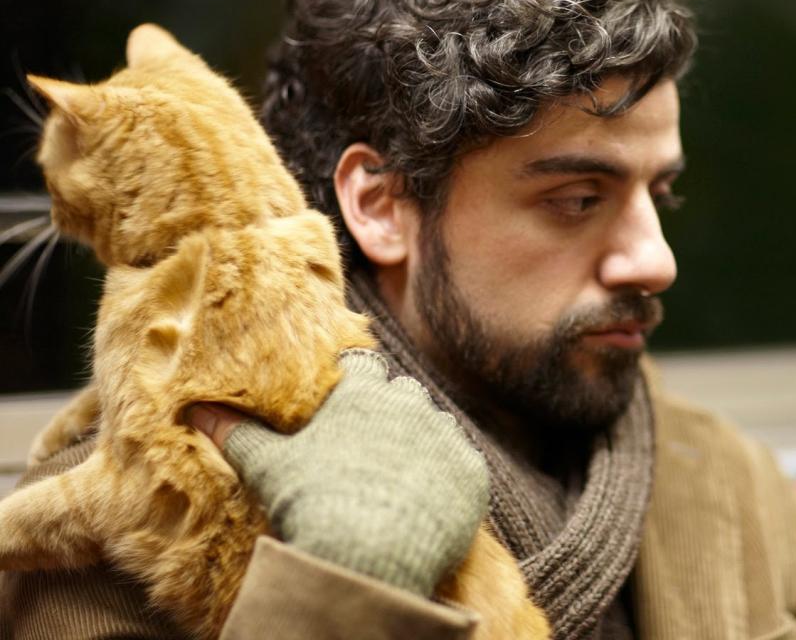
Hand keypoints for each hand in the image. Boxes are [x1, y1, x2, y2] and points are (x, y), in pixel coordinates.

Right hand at [187, 349, 488, 596]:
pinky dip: (448, 481)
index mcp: (363, 393)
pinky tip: (426, 503)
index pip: (362, 367)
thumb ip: (237, 434)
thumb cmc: (313, 503)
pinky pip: (463, 468)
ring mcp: (446, 438)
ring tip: (399, 478)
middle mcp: (411, 405)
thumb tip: (196, 411)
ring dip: (422, 443)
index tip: (346, 402)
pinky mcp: (473, 474)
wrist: (369, 555)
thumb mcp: (268, 467)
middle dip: (391, 411)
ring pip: (437, 427)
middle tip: (371, 445)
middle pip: (404, 394)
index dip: (354, 384)